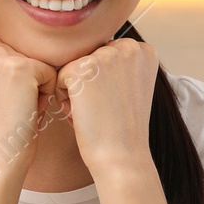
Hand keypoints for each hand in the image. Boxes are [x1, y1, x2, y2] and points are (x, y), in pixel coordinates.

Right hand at [0, 29, 59, 175]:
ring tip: (18, 108)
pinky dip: (46, 95)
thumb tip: (3, 31)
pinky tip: (28, 111)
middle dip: (26, 80)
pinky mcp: (20, 68)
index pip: (10, 47)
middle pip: (26, 52)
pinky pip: (52, 73)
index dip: (12, 77)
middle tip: (10, 106)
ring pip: (40, 62)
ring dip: (37, 87)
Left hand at [55, 37, 158, 177]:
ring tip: (95, 112)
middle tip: (106, 109)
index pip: (105, 54)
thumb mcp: (131, 87)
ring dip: (76, 91)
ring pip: (73, 67)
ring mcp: (106, 55)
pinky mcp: (82, 68)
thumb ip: (118, 64)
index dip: (105, 81)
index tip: (118, 101)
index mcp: (143, 50)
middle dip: (89, 84)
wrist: (122, 155)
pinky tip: (84, 114)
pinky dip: (65, 99)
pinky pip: (59, 78)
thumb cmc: (122, 128)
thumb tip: (90, 53)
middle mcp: (128, 47)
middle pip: (88, 58)